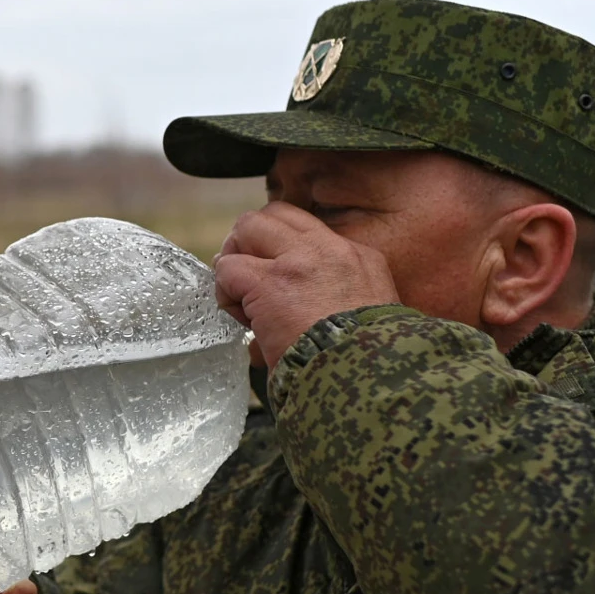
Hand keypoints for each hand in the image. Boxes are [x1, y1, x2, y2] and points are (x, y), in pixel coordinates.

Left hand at [214, 202, 399, 370]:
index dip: (280, 249)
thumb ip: (338, 295)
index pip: (306, 228)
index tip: (279, 281)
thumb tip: (301, 307)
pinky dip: (224, 292)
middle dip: (251, 241)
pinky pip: (228, 268)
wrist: (366, 379)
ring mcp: (298, 261)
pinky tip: (242, 319)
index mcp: (358, 257)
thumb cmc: (363, 362)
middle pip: (274, 214)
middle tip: (247, 278)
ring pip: (246, 227)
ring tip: (243, 300)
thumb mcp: (370, 313)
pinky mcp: (269, 282)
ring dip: (235, 262)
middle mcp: (330, 250)